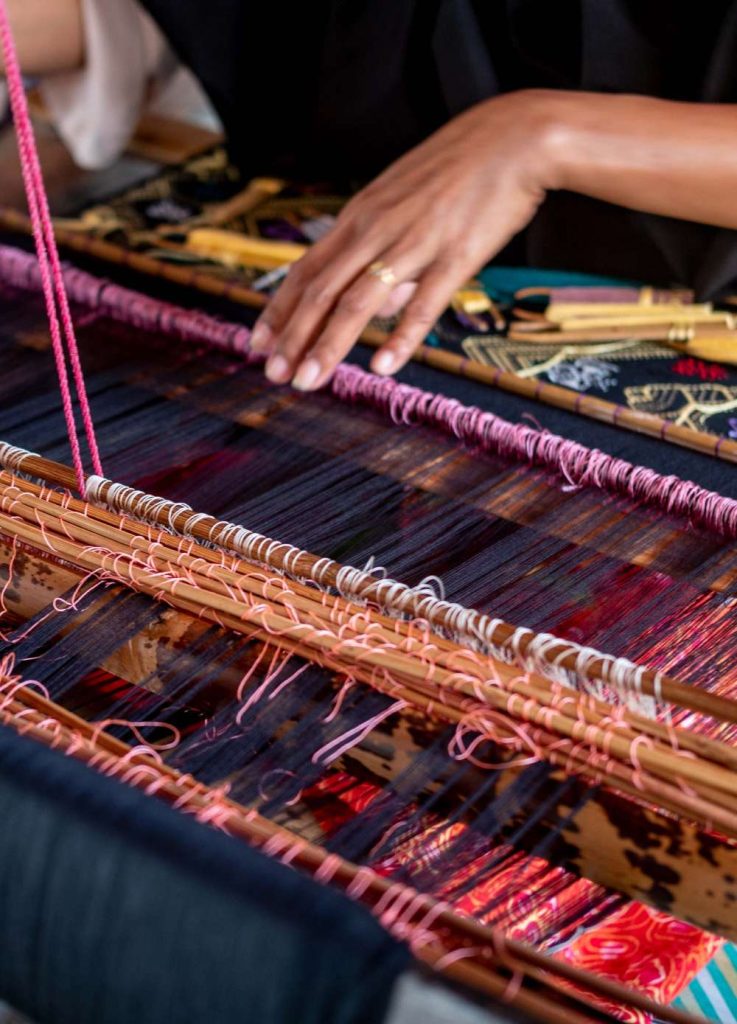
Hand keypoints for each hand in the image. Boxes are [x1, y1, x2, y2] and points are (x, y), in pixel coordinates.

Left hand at [249, 89, 562, 389]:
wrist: (514, 137)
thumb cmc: (460, 170)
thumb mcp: (405, 204)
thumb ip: (385, 254)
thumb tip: (379, 309)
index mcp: (361, 217)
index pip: (306, 270)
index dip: (279, 309)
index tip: (258, 343)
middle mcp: (377, 230)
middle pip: (321, 290)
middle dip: (292, 336)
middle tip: (273, 374)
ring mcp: (414, 242)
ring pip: (358, 301)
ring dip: (329, 345)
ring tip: (308, 380)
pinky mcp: (455, 254)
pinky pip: (423, 303)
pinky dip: (400, 337)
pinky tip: (383, 368)